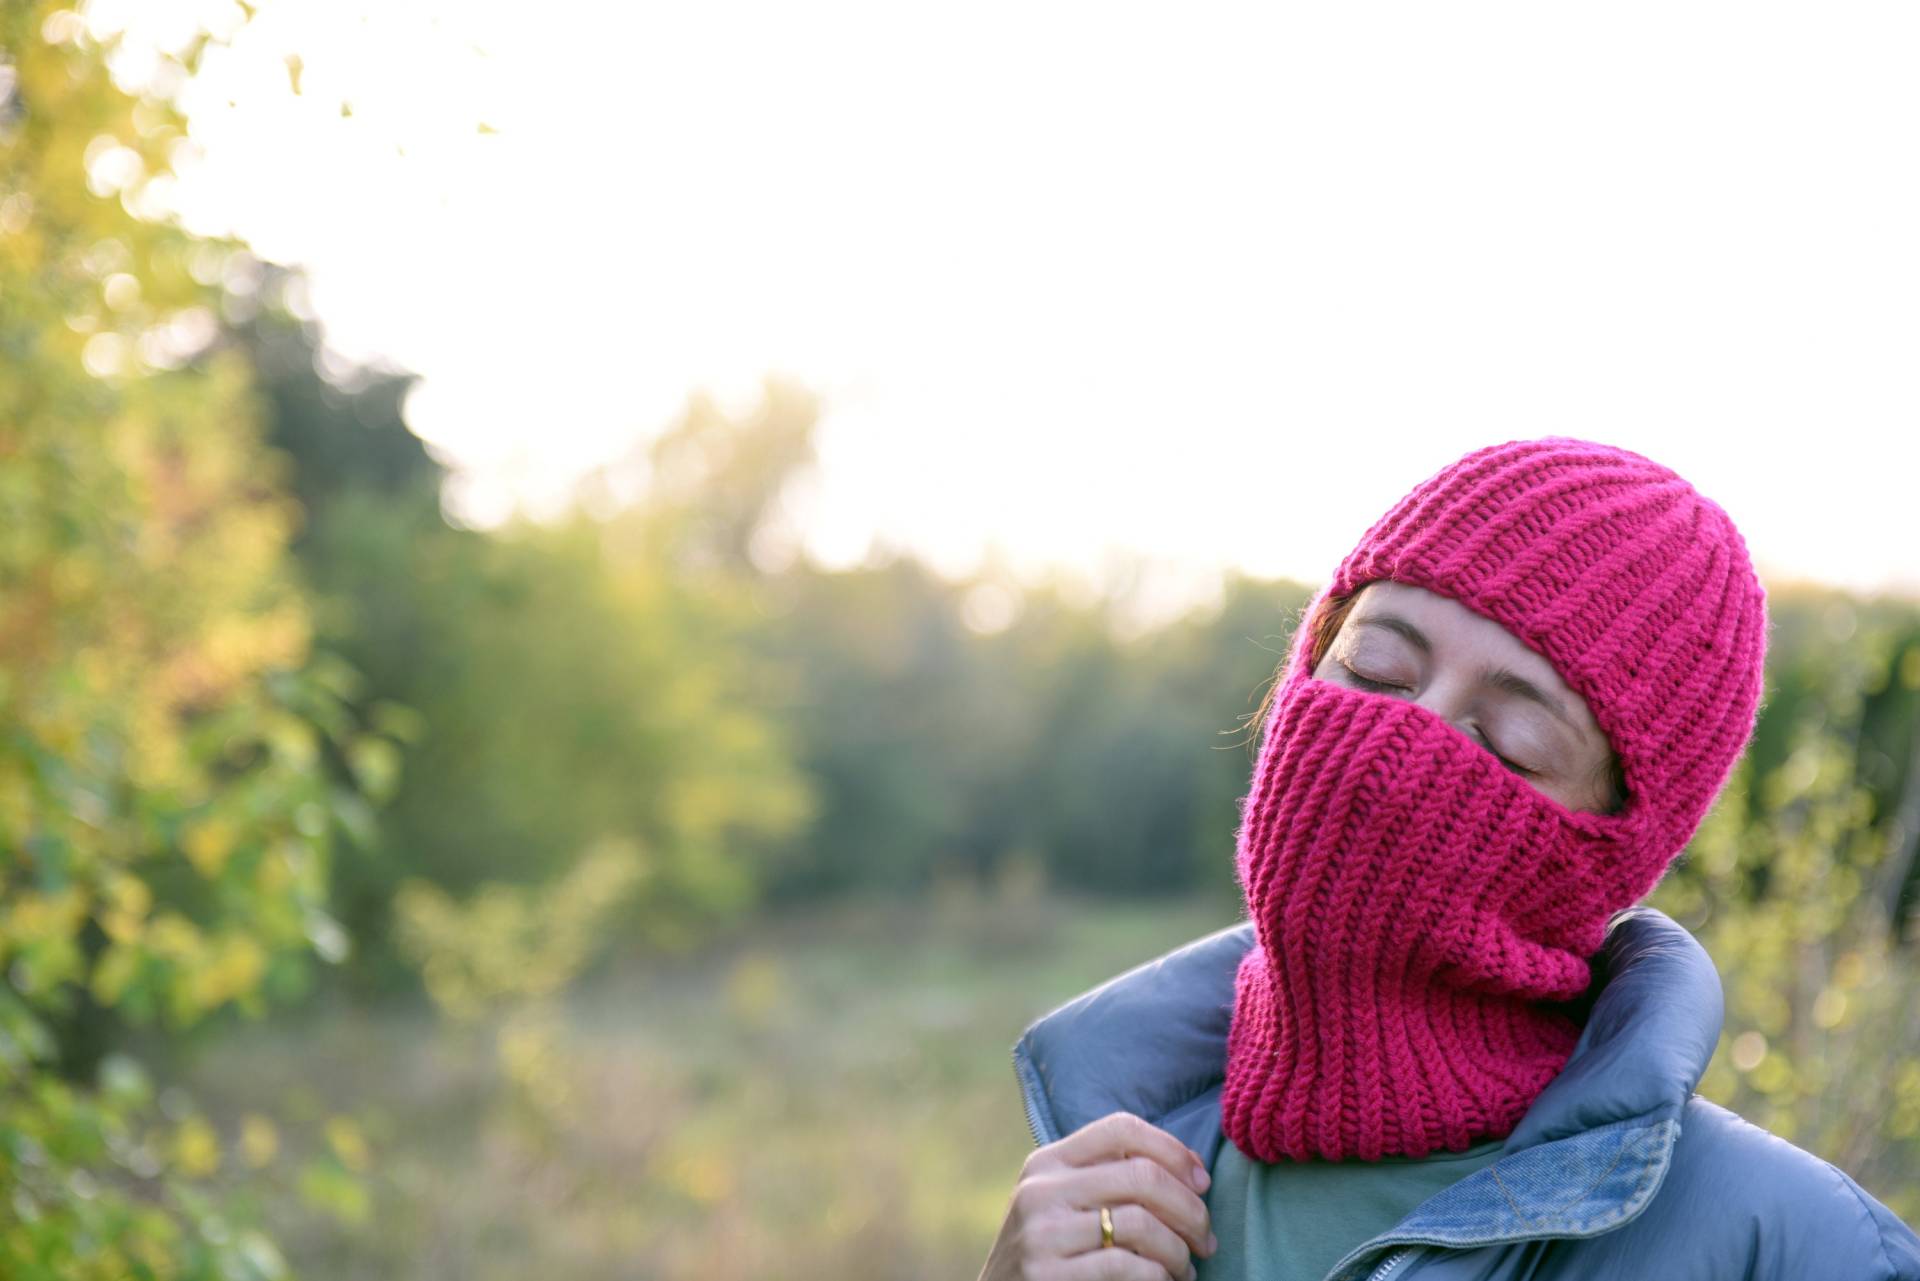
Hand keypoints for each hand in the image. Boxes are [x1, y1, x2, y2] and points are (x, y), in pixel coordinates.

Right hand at [978, 1110, 1217, 1279]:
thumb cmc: (1050, 1253)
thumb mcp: (1063, 1203)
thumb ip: (1108, 1179)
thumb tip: (1191, 1170)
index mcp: (1048, 1162)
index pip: (1121, 1128)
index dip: (1173, 1150)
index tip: (1201, 1182)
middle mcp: (1041, 1190)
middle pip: (1140, 1175)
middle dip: (1190, 1209)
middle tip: (1205, 1238)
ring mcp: (1042, 1234)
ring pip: (1140, 1224)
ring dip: (1178, 1251)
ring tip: (1185, 1268)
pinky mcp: (1047, 1275)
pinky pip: (1126, 1267)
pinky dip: (1159, 1277)